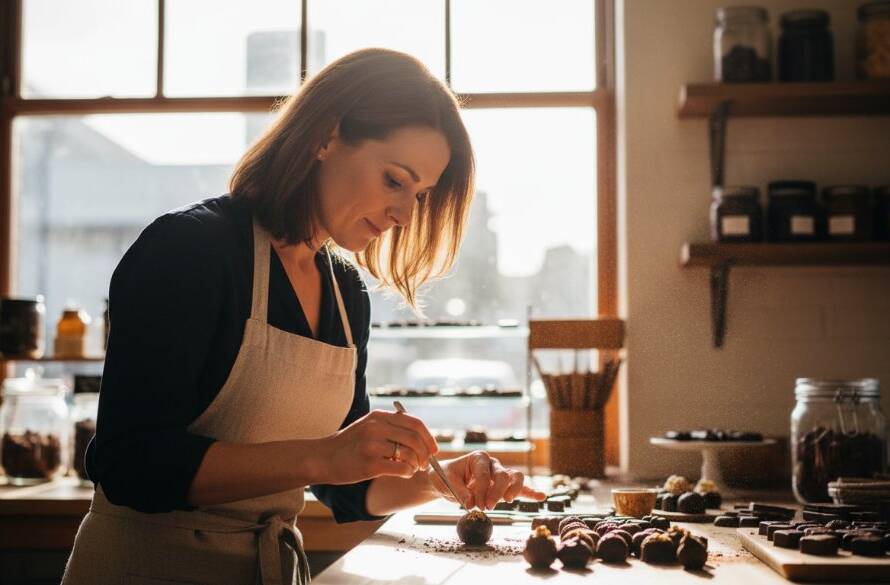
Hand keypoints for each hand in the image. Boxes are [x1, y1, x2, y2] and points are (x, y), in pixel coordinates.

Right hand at [318, 409, 438, 484]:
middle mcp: (376, 427)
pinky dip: (408, 472)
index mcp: (379, 416)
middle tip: (425, 464)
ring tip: (412, 469)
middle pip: (416, 439)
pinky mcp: (370, 464)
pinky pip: (401, 468)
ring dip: (416, 465)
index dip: (429, 437)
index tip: (433, 449)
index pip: (415, 423)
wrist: (322, 458)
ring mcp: (372, 445)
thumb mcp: (368, 426)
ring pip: (410, 454)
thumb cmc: (349, 445)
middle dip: (426, 453)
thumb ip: (391, 427)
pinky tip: (404, 474)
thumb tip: (421, 437)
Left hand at [428, 450, 545, 509]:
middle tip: (487, 507)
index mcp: (478, 458)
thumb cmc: (445, 476)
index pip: (485, 474)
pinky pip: (520, 487)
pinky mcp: (503, 486)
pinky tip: (541, 496)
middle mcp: (492, 464)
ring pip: (515, 477)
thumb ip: (459, 491)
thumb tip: (471, 503)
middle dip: (496, 492)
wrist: (445, 480)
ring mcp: (499, 474)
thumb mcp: (446, 481)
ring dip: (514, 490)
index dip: (481, 490)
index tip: (475, 505)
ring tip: (508, 501)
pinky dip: (530, 492)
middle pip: (503, 475)